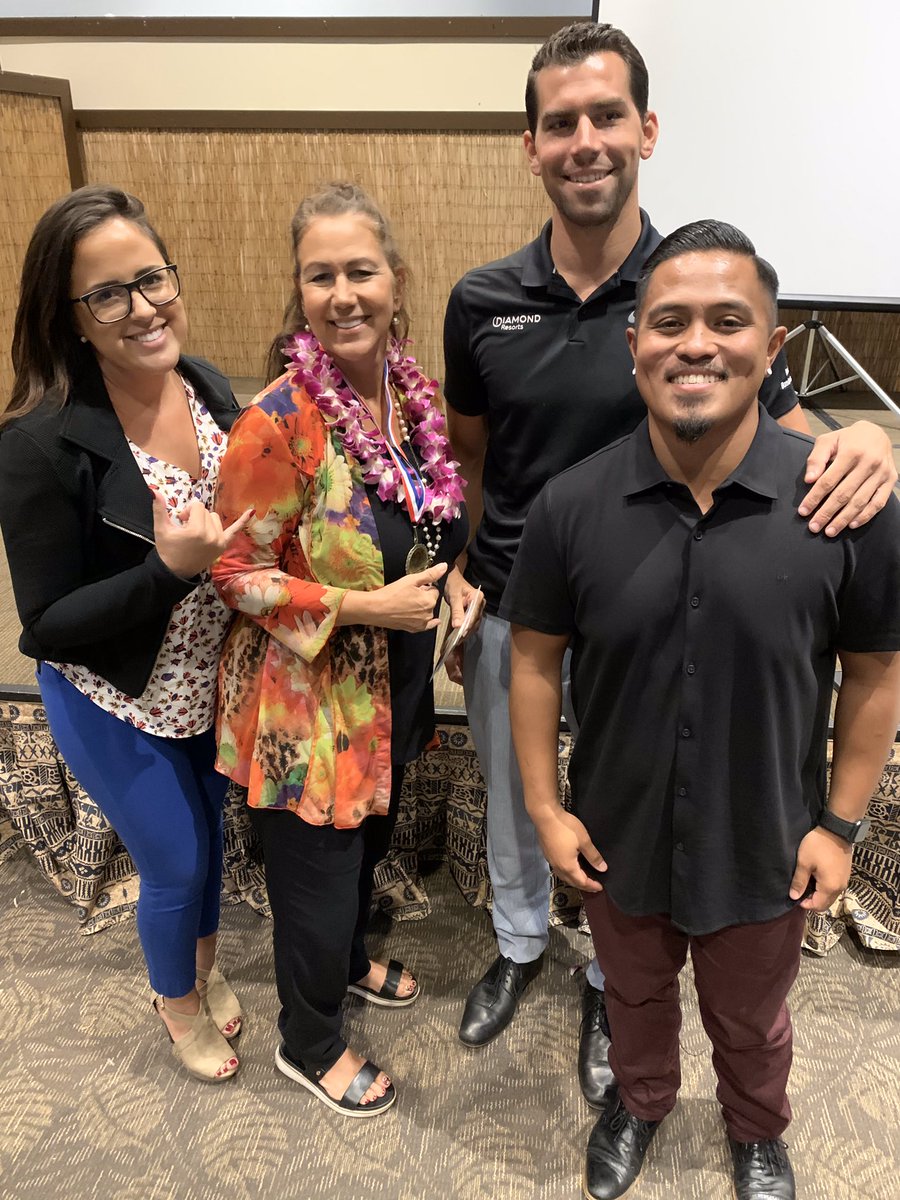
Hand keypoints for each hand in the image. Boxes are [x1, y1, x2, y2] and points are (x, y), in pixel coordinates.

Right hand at [152, 492, 252, 578]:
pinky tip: (251, 511)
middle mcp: (211, 535)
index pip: (198, 507)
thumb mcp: (161, 529)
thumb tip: (154, 490)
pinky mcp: (222, 546)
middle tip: (185, 528)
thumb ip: (159, 509)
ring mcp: (219, 541)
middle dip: (195, 516)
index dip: (187, 511)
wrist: (175, 572)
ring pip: (216, 518)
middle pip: (206, 512)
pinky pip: (234, 532)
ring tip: (195, 532)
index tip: (180, 521)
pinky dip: (242, 522)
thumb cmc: (167, 550)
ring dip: (206, 521)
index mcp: (197, 530)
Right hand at [370, 561, 446, 632]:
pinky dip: (427, 622)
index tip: (415, 587)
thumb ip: (430, 574)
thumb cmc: (391, 594)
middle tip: (409, 594)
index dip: (425, 587)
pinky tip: (430, 620)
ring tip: (407, 603)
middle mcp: (428, 613)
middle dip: (423, 597)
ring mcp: (421, 623)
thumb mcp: (411, 579)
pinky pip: (426, 625)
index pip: (434, 590)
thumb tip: (444, 566)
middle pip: (431, 601)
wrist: (376, 609)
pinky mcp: (414, 629)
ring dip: (422, 607)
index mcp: (429, 600)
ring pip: (427, 611)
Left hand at [442, 567, 484, 683]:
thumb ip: (457, 611)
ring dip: (466, 632)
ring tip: (457, 641)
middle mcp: (480, 604)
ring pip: (473, 623)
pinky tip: (458, 636)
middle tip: (457, 641)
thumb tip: (458, 626)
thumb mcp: (454, 596)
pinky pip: (470, 622)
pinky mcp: (473, 612)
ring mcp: (477, 608)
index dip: (467, 625)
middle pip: (474, 620)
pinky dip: (465, 629)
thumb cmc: (452, 584)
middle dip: (466, 631)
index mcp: (478, 597)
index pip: (473, 614)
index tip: (460, 634)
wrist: (451, 578)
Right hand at [533, 808, 606, 893]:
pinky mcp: (547, 854)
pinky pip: (558, 869)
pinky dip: (567, 873)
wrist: (545, 815)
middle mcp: (558, 867)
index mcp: (568, 866)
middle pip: (571, 882)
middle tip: (593, 886)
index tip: (600, 887)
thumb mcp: (584, 841)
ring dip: (574, 880)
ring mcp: (550, 861)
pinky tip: (570, 867)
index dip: (592, 886)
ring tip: (582, 878)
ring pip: (563, 876)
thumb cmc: (566, 828)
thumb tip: (602, 869)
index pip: (582, 882)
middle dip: (583, 885)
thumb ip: (593, 856)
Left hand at [788, 826, 852, 910]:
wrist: (837, 830)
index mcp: (830, 887)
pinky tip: (816, 878)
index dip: (805, 904)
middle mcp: (840, 888)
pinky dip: (825, 888)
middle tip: (800, 890)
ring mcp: (845, 881)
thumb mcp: (804, 862)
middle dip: (812, 901)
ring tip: (807, 883)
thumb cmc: (818, 846)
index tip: (795, 894)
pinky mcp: (846, 874)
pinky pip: (835, 888)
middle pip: (825, 904)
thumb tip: (793, 897)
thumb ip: (799, 881)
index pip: (817, 906)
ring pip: (830, 896)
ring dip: (819, 895)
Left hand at [800, 421, 896, 535]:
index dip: (814, 498)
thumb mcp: (828, 440)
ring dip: (844, 519)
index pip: (828, 480)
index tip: (803, 511)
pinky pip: (878, 502)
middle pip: (844, 494)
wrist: (876, 433)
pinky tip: (852, 525)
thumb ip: (816, 458)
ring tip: (830, 531)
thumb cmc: (847, 439)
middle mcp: (868, 463)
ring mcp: (881, 473)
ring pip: (860, 501)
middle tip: (814, 527)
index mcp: (851, 452)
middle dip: (827, 513)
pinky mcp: (890, 480)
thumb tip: (809, 479)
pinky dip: (865, 516)